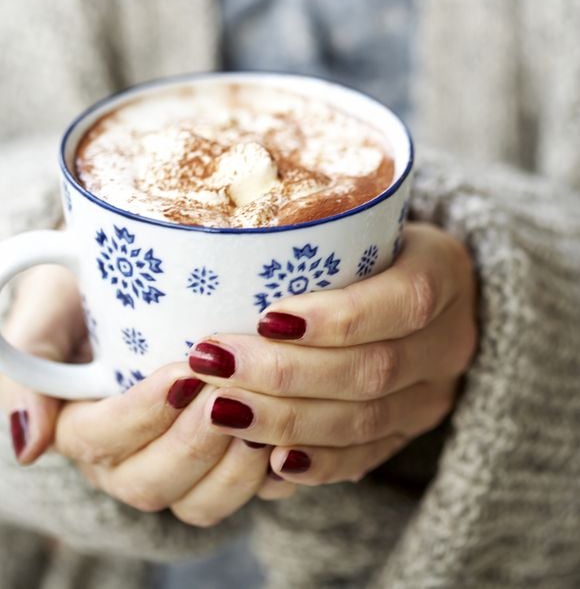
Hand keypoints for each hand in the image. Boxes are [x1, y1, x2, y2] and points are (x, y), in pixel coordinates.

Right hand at [0, 265, 294, 525]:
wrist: (143, 278)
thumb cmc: (90, 287)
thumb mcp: (48, 306)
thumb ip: (28, 359)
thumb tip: (27, 446)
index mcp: (81, 424)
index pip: (102, 439)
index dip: (143, 414)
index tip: (184, 373)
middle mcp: (128, 457)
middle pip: (152, 483)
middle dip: (193, 443)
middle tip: (228, 394)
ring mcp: (179, 464)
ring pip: (201, 500)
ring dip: (234, 466)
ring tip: (263, 415)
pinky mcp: (225, 460)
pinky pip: (250, 493)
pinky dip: (274, 473)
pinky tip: (292, 436)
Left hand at [188, 223, 477, 484]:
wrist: (432, 287)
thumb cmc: (377, 241)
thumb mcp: (365, 218)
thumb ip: (319, 227)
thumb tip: (228, 241)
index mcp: (444, 271)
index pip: (402, 301)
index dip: (336, 317)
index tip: (265, 318)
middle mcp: (449, 339)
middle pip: (372, 369)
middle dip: (285, 373)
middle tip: (216, 364)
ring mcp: (434, 392)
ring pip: (365, 421)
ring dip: (286, 420)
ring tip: (221, 409)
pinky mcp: (412, 429)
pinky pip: (366, 457)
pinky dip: (316, 463)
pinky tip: (269, 462)